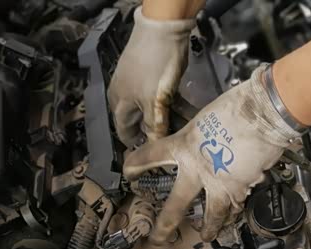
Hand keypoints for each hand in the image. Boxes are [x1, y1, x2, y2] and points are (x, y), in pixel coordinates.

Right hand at [108, 7, 195, 147]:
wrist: (164, 28)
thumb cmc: (154, 65)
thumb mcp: (155, 101)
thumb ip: (154, 126)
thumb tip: (154, 148)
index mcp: (120, 104)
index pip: (125, 133)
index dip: (138, 147)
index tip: (154, 158)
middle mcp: (127, 96)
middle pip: (142, 123)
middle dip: (159, 134)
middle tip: (176, 147)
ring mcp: (142, 86)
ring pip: (156, 111)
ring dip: (171, 121)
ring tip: (188, 133)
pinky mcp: (156, 78)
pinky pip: (165, 99)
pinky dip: (176, 107)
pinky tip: (191, 115)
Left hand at [124, 66, 302, 242]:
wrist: (265, 114)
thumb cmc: (236, 107)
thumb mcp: (205, 119)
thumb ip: (198, 137)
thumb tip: (202, 144)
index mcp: (184, 148)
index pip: (151, 156)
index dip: (136, 164)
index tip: (128, 171)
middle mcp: (198, 171)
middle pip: (176, 205)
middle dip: (165, 225)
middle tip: (157, 240)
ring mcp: (221, 183)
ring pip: (212, 214)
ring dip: (208, 228)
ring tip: (205, 237)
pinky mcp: (243, 187)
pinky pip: (236, 204)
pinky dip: (234, 210)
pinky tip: (232, 216)